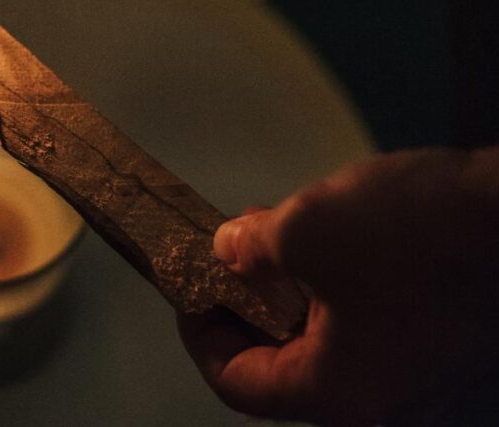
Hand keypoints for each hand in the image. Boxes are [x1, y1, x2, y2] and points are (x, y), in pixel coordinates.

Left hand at [177, 147, 498, 424]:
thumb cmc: (417, 234)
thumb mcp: (306, 231)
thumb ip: (250, 249)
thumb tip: (226, 250)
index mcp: (340, 394)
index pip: (240, 386)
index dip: (200, 335)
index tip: (186, 288)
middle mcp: (380, 399)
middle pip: (282, 362)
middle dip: (244, 301)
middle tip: (224, 251)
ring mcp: (418, 371)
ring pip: (325, 336)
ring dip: (287, 286)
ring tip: (269, 230)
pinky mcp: (443, 338)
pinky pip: (367, 321)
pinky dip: (332, 283)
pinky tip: (324, 234)